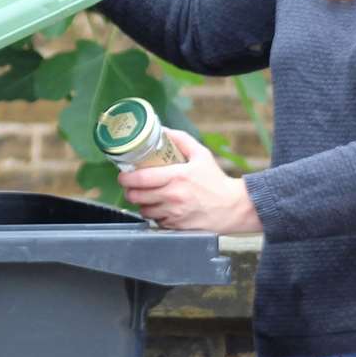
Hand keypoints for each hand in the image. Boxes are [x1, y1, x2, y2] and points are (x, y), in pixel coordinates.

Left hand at [117, 129, 262, 234]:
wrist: (232, 207)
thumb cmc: (216, 181)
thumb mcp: (201, 154)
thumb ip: (181, 140)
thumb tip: (162, 130)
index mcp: (178, 176)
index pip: (141, 178)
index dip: (126, 177)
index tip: (123, 175)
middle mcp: (174, 196)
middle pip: (136, 196)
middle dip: (129, 190)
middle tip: (131, 185)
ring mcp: (174, 214)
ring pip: (143, 209)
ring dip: (141, 202)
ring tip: (146, 196)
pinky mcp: (176, 227)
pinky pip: (155, 221)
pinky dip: (154, 214)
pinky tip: (160, 207)